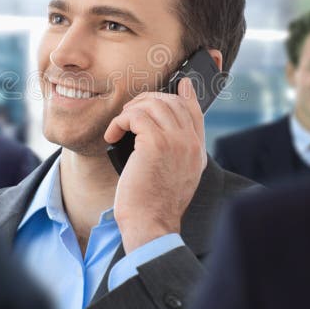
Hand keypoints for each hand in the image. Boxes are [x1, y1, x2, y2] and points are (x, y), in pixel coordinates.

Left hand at [104, 78, 206, 253]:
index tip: (182, 83)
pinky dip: (119, 122)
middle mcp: (190, 143)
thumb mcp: (173, 177)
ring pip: (153, 104)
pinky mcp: (155, 143)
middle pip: (171, 102)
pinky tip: (112, 135)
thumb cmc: (153, 205)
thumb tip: (155, 130)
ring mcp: (176, 141)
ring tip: (120, 126)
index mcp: (197, 152)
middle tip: (128, 113)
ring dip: (131, 111)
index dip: (186, 95)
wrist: (151, 225)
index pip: (195, 112)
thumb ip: (173, 152)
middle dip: (146, 101)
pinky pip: (135, 116)